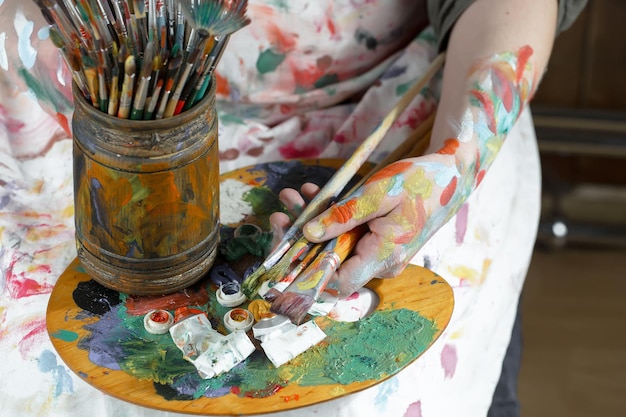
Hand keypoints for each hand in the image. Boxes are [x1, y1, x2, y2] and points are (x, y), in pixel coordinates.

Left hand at [269, 156, 443, 296]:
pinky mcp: (381, 244)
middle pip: (333, 264)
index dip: (308, 270)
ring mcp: (382, 255)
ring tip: (294, 196)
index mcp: (386, 255)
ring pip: (338, 249)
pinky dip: (332, 221)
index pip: (339, 282)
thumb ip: (344, 215)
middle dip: (302, 239)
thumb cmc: (420, 182)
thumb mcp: (378, 192)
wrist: (452, 177)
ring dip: (314, 225)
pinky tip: (317, 197)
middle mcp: (383, 263)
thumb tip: (309, 233)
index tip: (285, 247)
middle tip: (281, 213)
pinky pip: (350, 239)